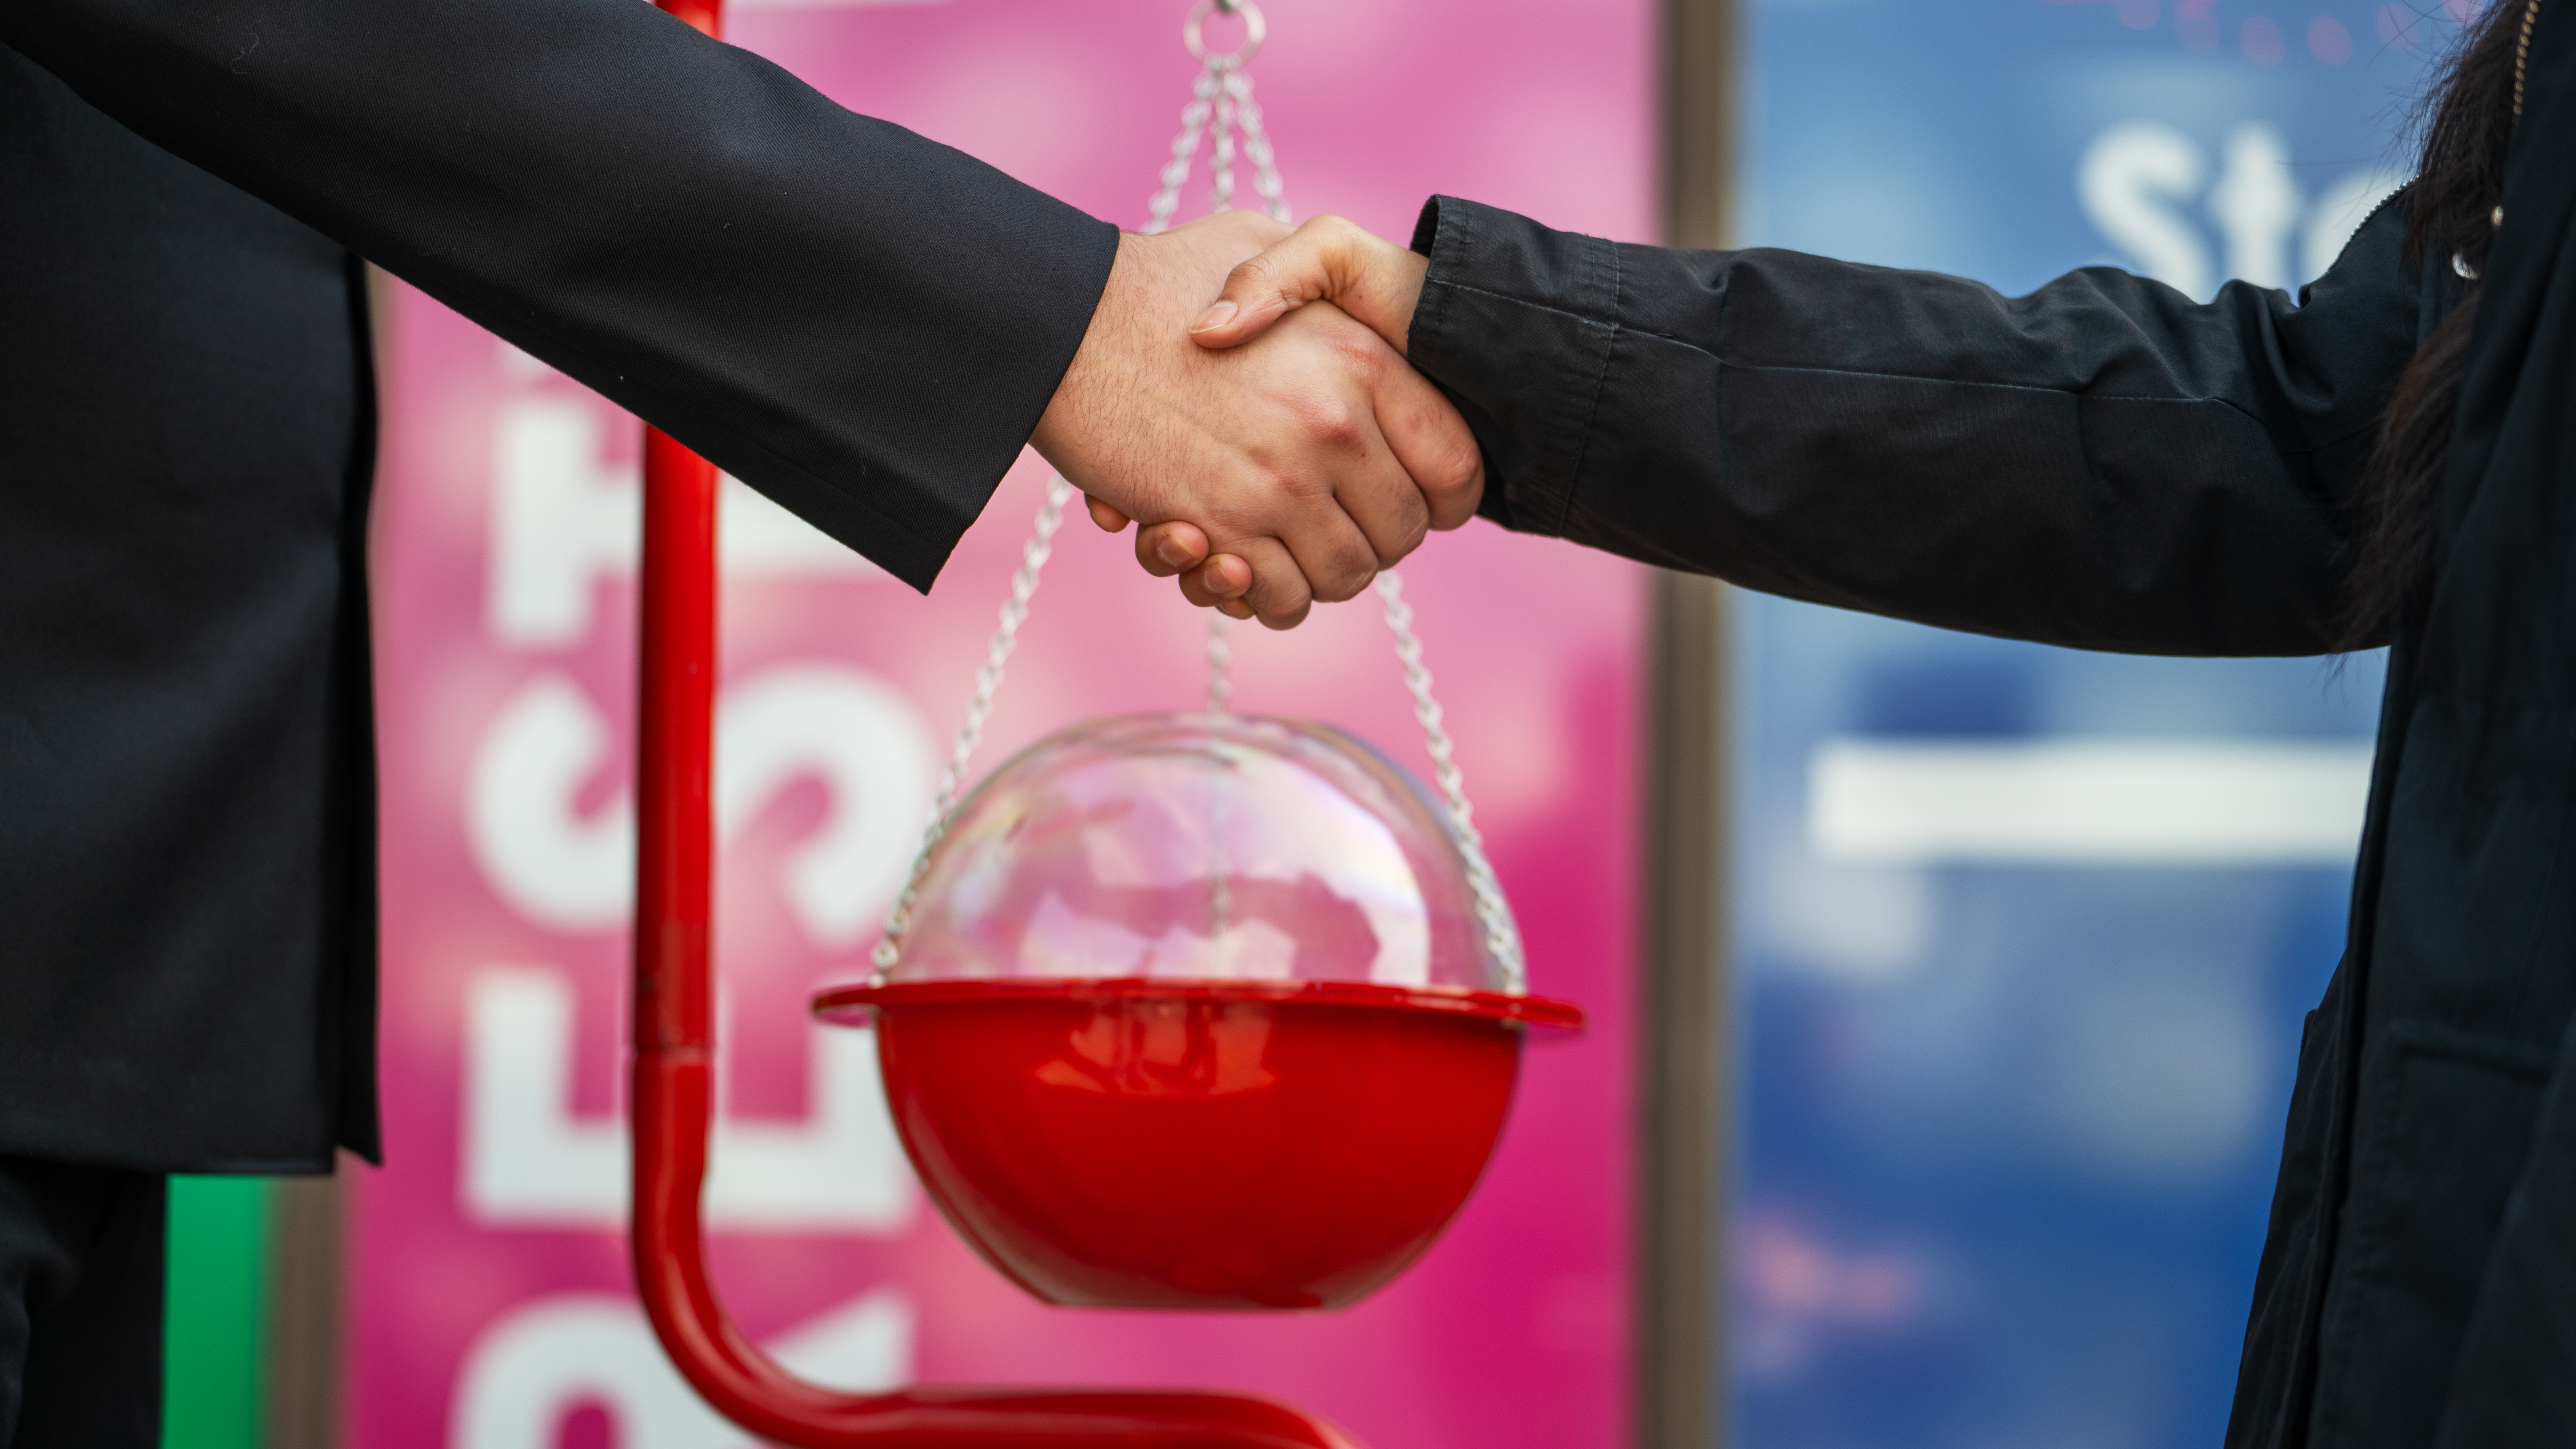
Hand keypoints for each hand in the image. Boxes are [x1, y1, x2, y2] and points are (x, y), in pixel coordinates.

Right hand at [1127, 216, 1449, 607]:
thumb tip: (1361, 309)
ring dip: (1319, 574)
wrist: (1061, 324)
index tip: (1406, 496)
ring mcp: (1280, 483)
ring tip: (1283, 545)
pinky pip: (1281, 599)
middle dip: (1374, 539)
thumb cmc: (1157, 279)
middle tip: (1331, 523)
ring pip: (1347, 575)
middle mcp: (1336, 426)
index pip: (1457, 464)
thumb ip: (1319, 277)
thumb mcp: (1262, 242)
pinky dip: (1268, 597)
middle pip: (1404, 532)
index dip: (1442, 497)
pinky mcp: (1223, 527)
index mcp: (1365, 359)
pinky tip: (1241, 565)